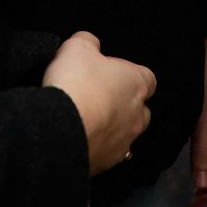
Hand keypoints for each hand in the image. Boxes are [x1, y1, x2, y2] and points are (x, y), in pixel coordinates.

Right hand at [41, 31, 156, 174]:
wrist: (59, 130)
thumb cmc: (76, 82)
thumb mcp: (77, 47)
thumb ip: (88, 42)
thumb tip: (91, 45)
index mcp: (136, 83)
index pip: (147, 78)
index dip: (129, 75)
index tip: (110, 74)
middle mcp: (137, 115)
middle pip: (140, 109)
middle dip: (124, 105)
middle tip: (98, 97)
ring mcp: (124, 142)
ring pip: (126, 134)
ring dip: (112, 128)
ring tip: (87, 121)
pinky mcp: (108, 164)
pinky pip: (108, 153)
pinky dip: (98, 146)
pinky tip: (80, 139)